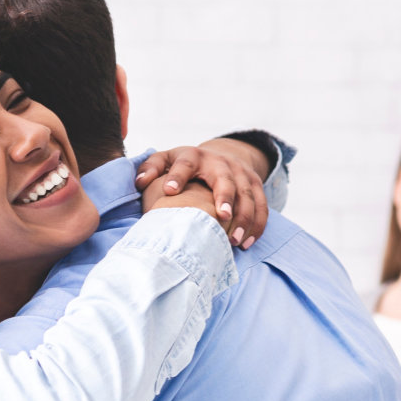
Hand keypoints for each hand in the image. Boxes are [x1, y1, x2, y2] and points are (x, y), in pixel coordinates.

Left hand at [135, 141, 267, 248]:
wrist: (220, 156)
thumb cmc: (185, 166)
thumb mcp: (166, 160)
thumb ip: (151, 168)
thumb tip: (139, 182)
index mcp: (194, 156)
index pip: (185, 163)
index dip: (178, 175)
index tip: (170, 191)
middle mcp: (220, 163)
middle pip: (225, 178)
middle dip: (225, 196)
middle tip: (221, 216)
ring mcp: (241, 173)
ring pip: (247, 195)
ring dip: (244, 218)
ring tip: (234, 241)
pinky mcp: (255, 184)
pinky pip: (262, 206)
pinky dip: (257, 225)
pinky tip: (247, 243)